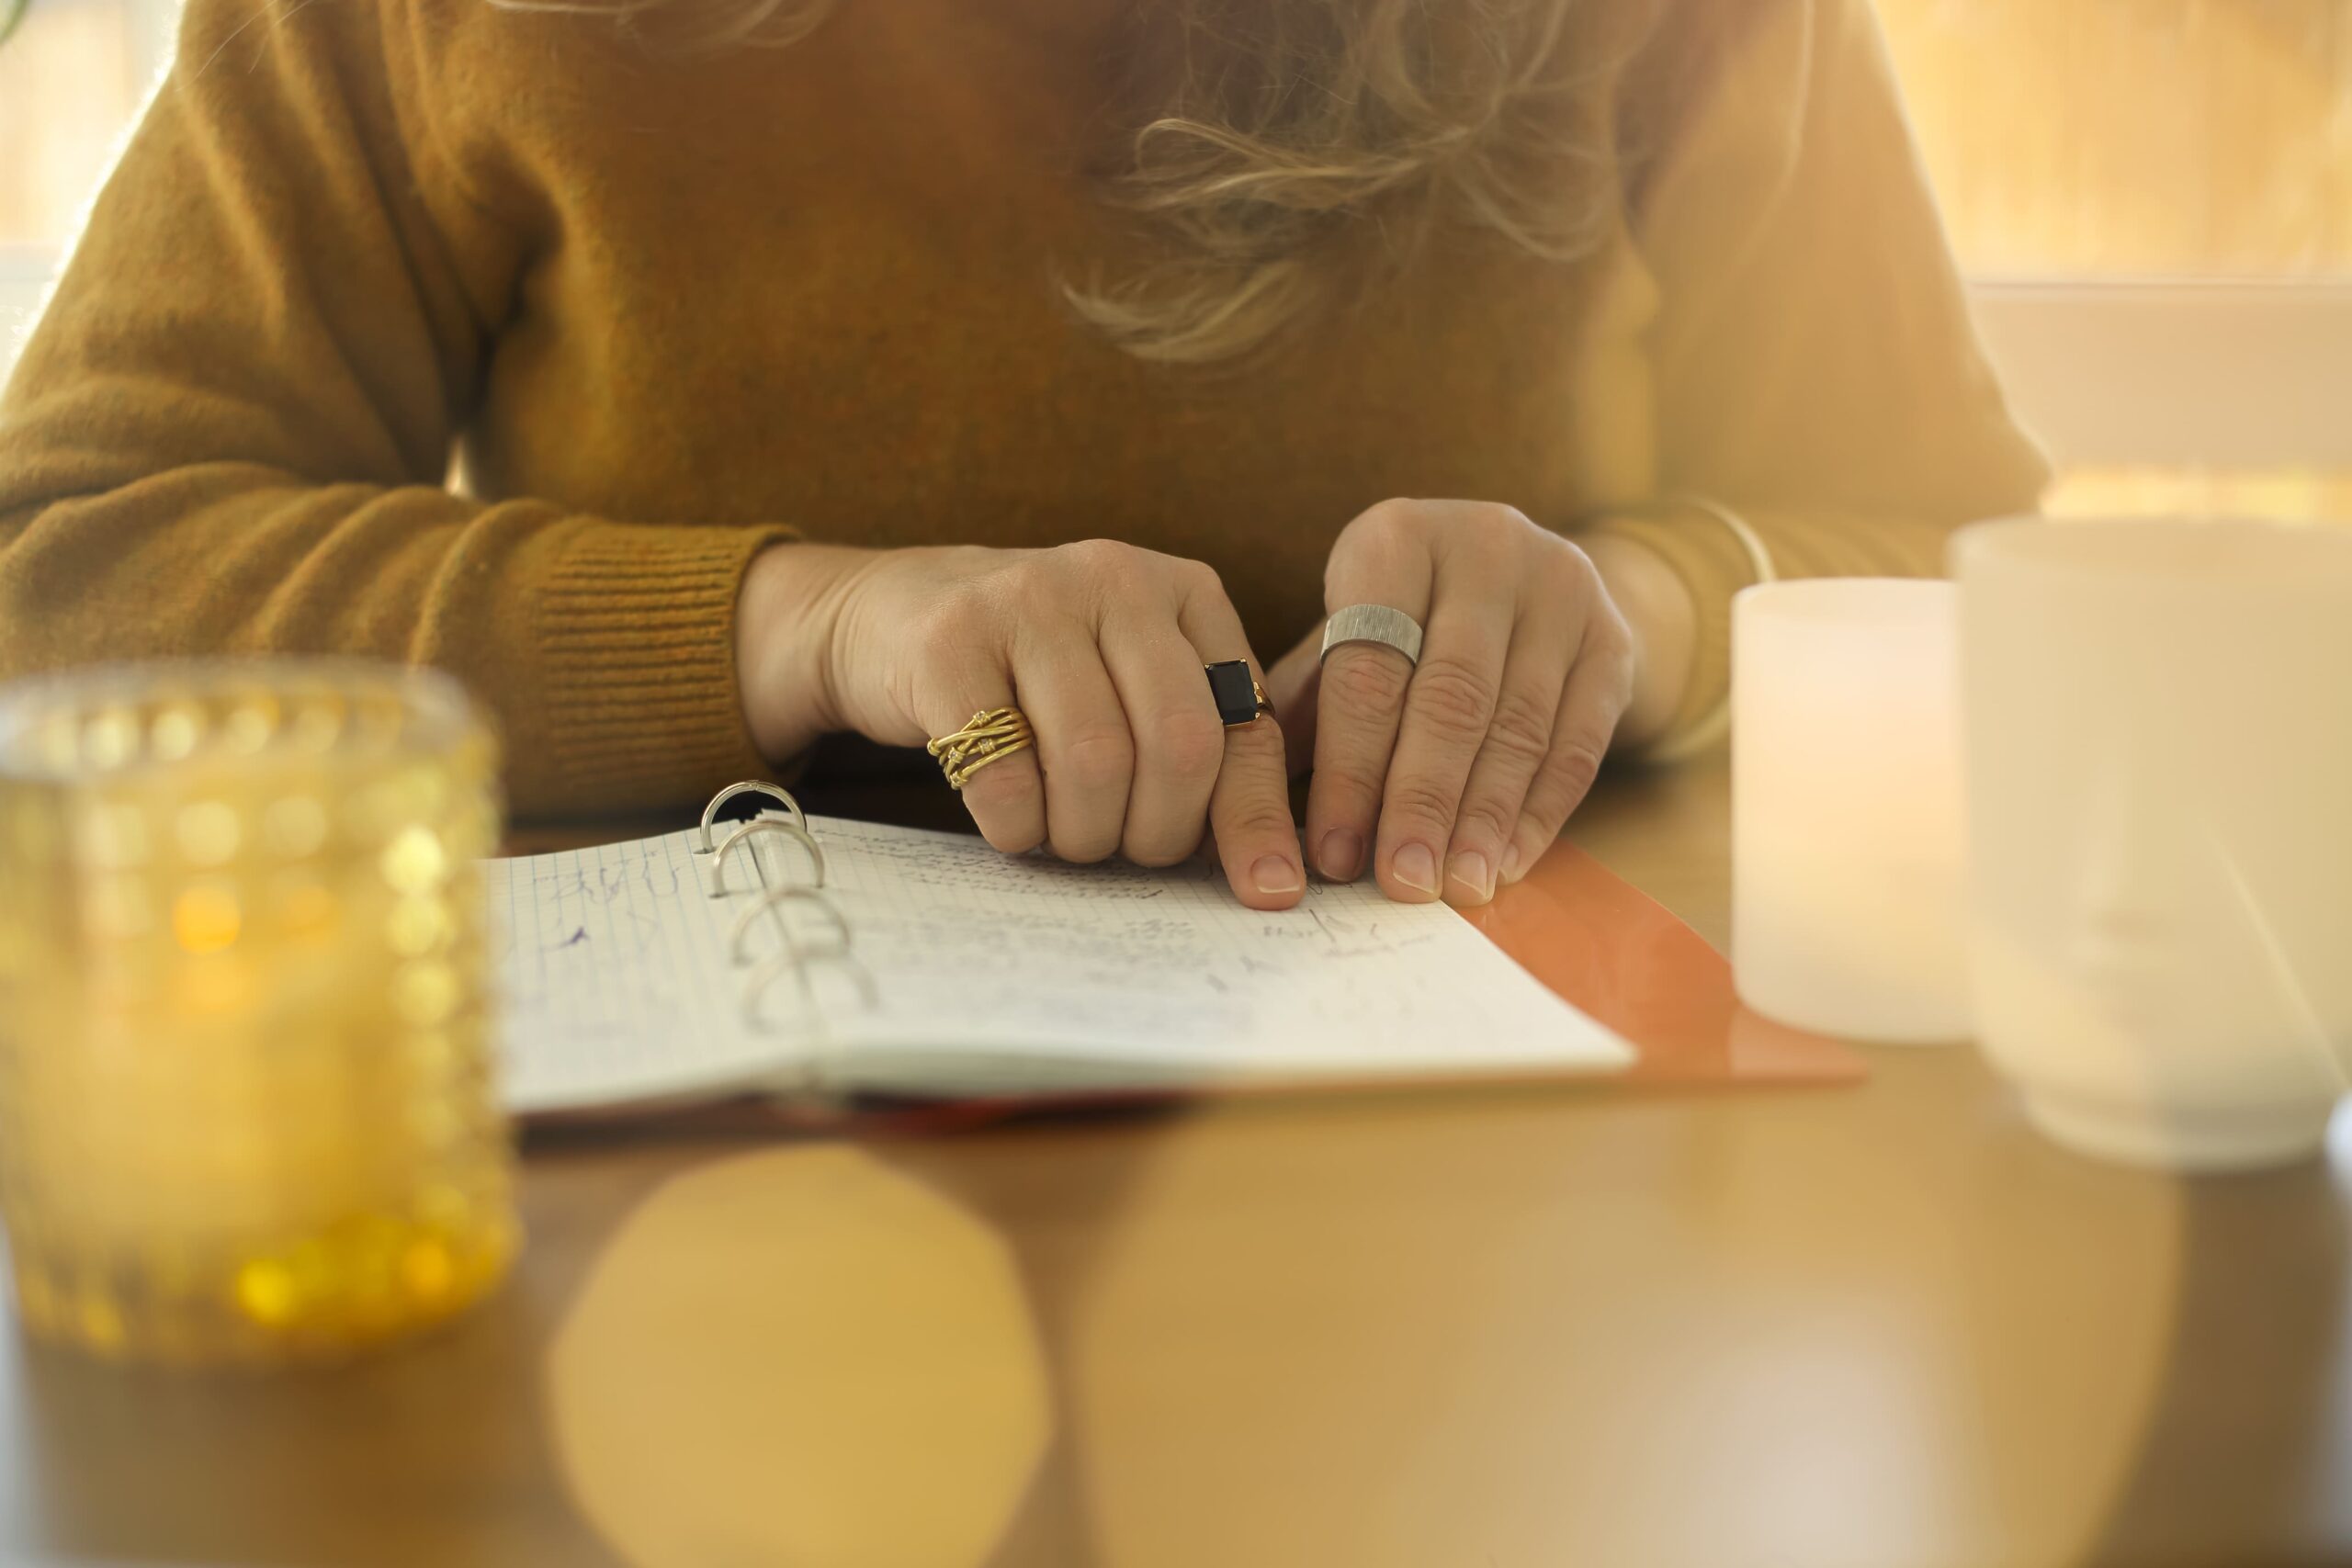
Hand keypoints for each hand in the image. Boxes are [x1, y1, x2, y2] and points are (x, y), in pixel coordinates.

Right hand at [736, 540, 1305, 909]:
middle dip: (1155, 831)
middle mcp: (1113, 577)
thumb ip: (1204, 752)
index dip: (1254, 818)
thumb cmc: (1036, 674)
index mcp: (1183, 590)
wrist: (892, 614)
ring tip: (1062, 833)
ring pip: (1094, 763)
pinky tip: (1009, 818)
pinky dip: (1015, 827)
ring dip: (1081, 835)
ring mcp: (1026, 599)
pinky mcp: (948, 642)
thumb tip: (1273, 875)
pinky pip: (1006, 775)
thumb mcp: (1133, 686)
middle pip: (1177, 746)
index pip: (1244, 723)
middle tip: (1121, 849)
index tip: (1270, 893)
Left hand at [1264, 500, 1640, 907]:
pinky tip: (1502, 863)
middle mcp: (1487, 546)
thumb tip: (1254, 820)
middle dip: (1420, 801)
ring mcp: (1562, 588)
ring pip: (1519, 723)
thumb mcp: (1344, 637)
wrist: (1521, 577)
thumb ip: (1305, 713)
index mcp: (1396, 537)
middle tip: (1400, 883)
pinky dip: (1537, 813)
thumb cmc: (1400, 624)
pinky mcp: (1614, 638)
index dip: (1350, 769)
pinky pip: (1578, 743)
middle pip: (1451, 697)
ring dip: (1482, 818)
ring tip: (1452, 888)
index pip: (1369, 668)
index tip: (1333, 853)